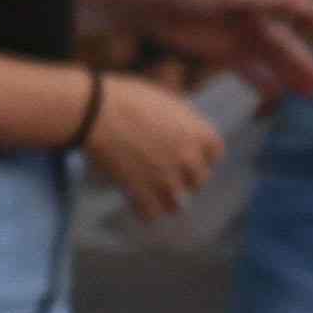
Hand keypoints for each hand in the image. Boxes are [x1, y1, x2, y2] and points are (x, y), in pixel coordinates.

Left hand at [79, 0, 312, 100]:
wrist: (148, 4)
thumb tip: (288, 4)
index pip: (298, 6)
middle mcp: (253, 13)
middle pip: (285, 41)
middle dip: (303, 60)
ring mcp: (237, 33)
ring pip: (270, 57)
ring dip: (288, 74)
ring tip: (309, 92)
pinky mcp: (221, 50)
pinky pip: (248, 68)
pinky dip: (261, 80)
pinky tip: (274, 95)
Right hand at [81, 69, 224, 220]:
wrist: (97, 112)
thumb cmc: (127, 97)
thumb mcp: (165, 99)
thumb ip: (181, 120)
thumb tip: (182, 130)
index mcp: (197, 132)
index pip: (215, 153)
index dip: (203, 155)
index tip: (190, 155)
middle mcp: (187, 158)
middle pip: (199, 181)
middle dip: (186, 178)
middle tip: (168, 173)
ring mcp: (166, 178)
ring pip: (177, 203)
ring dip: (167, 198)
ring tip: (153, 192)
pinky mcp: (142, 192)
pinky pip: (151, 214)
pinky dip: (144, 210)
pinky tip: (135, 200)